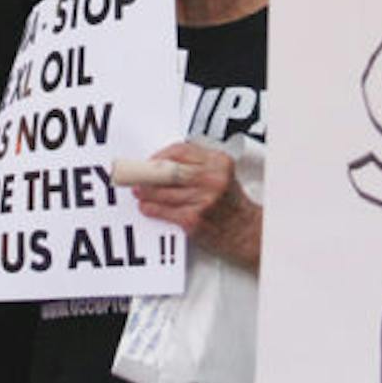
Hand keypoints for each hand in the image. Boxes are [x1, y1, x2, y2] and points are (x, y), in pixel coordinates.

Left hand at [132, 142, 261, 269]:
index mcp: (219, 163)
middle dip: (146, 172)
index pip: (180, 150)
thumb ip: (197, 166)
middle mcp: (212, 179)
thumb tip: (163, 163)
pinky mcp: (193, 219)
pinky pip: (164, 211)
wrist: (248, 232)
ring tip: (139, 191)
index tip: (149, 161)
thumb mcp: (221, 175)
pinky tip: (146, 206)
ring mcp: (202, 199)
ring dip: (145, 191)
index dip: (159, 155)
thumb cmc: (232, 205)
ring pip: (162, 191)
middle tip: (134, 173)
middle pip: (167, 169)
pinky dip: (151, 208)